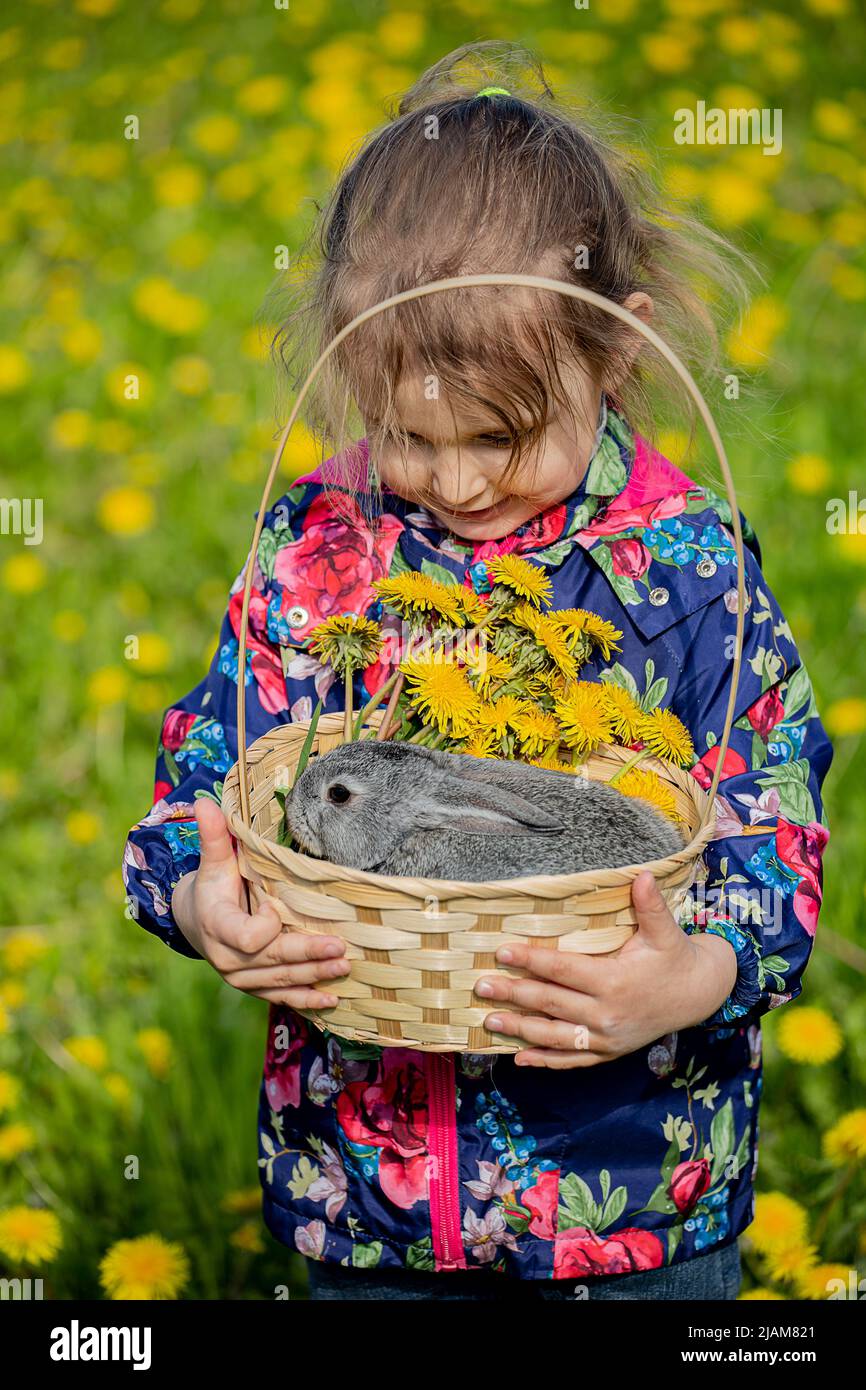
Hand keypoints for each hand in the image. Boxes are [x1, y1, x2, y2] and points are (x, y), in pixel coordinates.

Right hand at [171, 799, 349, 1007]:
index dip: (266, 925)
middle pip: (273, 960)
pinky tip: (332, 998)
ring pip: (282, 980)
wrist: (194, 922)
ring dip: (314, 976)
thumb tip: (203, 801)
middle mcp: (227, 959)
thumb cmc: (212, 886)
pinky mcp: (255, 987)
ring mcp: (241, 978)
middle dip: (307, 954)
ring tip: (345, 967)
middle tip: (341, 948)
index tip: (276, 906)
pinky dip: (306, 999)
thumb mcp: (213, 861)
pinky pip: (281, 997)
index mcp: (218, 926)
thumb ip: (213, 835)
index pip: (248, 937)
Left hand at [473, 870, 737, 1067]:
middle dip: (514, 995)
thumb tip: (641, 875)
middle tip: (481, 986)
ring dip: (520, 1029)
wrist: (698, 995)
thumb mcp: (665, 931)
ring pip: (555, 1036)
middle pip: (551, 1004)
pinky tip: (519, 1058)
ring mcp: (607, 1038)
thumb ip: (650, 906)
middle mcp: (607, 1014)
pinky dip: (545, 1061)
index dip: (532, 961)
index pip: (564, 970)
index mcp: (616, 981)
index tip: (503, 952)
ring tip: (488, 1020)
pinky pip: (572, 1059)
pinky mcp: (609, 1052)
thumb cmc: (675, 957)